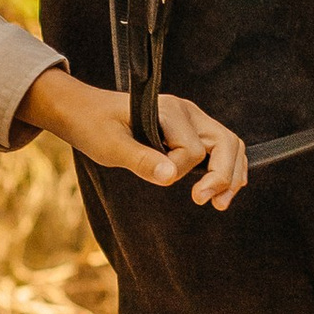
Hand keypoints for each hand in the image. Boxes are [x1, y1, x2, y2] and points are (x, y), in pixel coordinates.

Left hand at [17, 68, 247, 208]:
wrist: (81, 110)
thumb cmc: (92, 125)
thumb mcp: (109, 146)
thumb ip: (141, 160)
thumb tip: (170, 177)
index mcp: (168, 110)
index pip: (193, 150)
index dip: (180, 170)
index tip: (159, 178)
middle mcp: (186, 111)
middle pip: (226, 142)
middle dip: (224, 176)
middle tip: (212, 203)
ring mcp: (191, 119)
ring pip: (229, 144)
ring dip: (231, 174)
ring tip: (220, 202)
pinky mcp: (189, 129)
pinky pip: (219, 146)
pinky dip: (226, 167)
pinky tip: (222, 188)